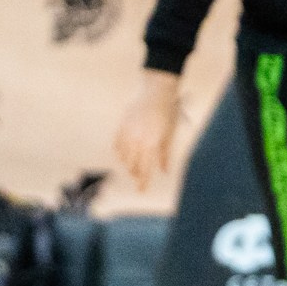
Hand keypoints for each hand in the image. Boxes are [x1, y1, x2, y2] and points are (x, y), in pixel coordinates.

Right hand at [113, 72, 182, 191]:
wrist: (156, 94)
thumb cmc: (167, 115)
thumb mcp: (169, 135)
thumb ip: (165, 154)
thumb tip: (164, 171)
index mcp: (152, 144)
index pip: (145, 168)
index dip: (143, 181)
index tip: (141, 191)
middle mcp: (138, 141)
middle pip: (132, 164)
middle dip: (135, 173)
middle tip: (138, 177)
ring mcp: (128, 133)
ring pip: (123, 156)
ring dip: (127, 163)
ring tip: (131, 167)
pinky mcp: (121, 126)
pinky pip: (117, 144)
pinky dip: (119, 151)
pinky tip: (122, 154)